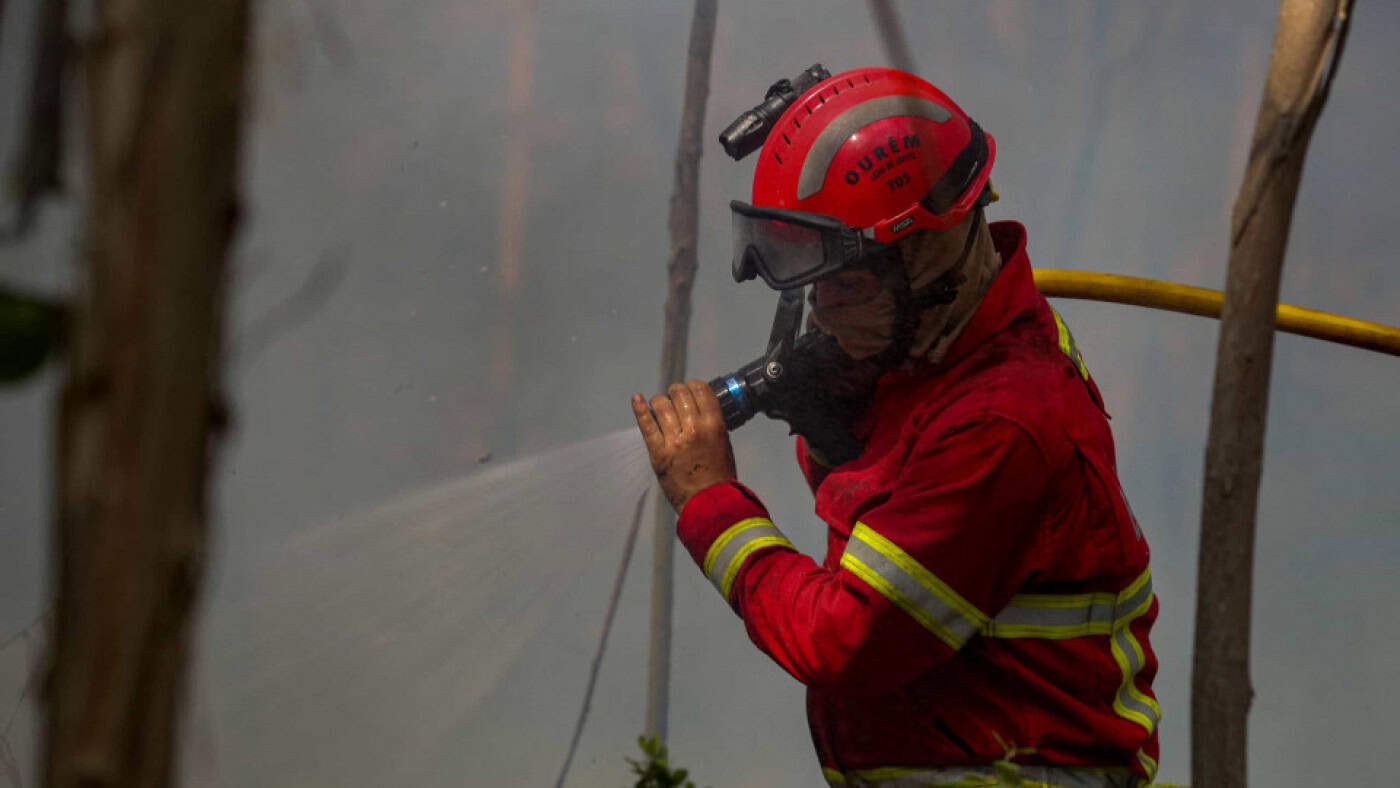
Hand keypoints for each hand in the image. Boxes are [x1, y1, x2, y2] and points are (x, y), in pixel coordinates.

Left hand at [631, 380, 736, 512]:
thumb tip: (699, 407)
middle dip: (676, 392)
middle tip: (674, 397)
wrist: (709, 503)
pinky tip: (636, 399)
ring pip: (661, 405)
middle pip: (679, 394)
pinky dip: (639, 409)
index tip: (690, 389)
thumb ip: (712, 424)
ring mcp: (674, 441)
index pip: (701, 390)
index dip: (693, 386)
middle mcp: (694, 429)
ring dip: (660, 401)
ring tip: (661, 406)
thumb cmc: (719, 476)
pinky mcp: (658, 453)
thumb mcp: (724, 444)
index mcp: (714, 426)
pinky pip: (646, 425)